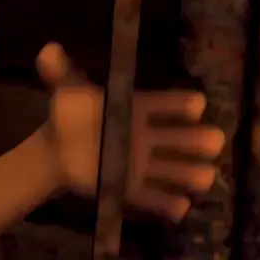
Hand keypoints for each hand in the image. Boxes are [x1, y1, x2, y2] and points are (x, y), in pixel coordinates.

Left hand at [35, 42, 225, 220]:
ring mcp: (144, 164)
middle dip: (199, 140)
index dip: (182, 105)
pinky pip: (155, 198)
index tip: (196, 106)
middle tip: (212, 142)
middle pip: (184, 138)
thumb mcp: (66, 92)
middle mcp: (149, 136)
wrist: (56, 152)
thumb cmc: (70, 117)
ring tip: (202, 177)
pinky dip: (168, 204)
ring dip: (192, 174)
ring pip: (177, 170)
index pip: (167, 104)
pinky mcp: (133, 189)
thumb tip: (47, 51)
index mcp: (138, 109)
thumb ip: (59, 73)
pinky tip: (179, 207)